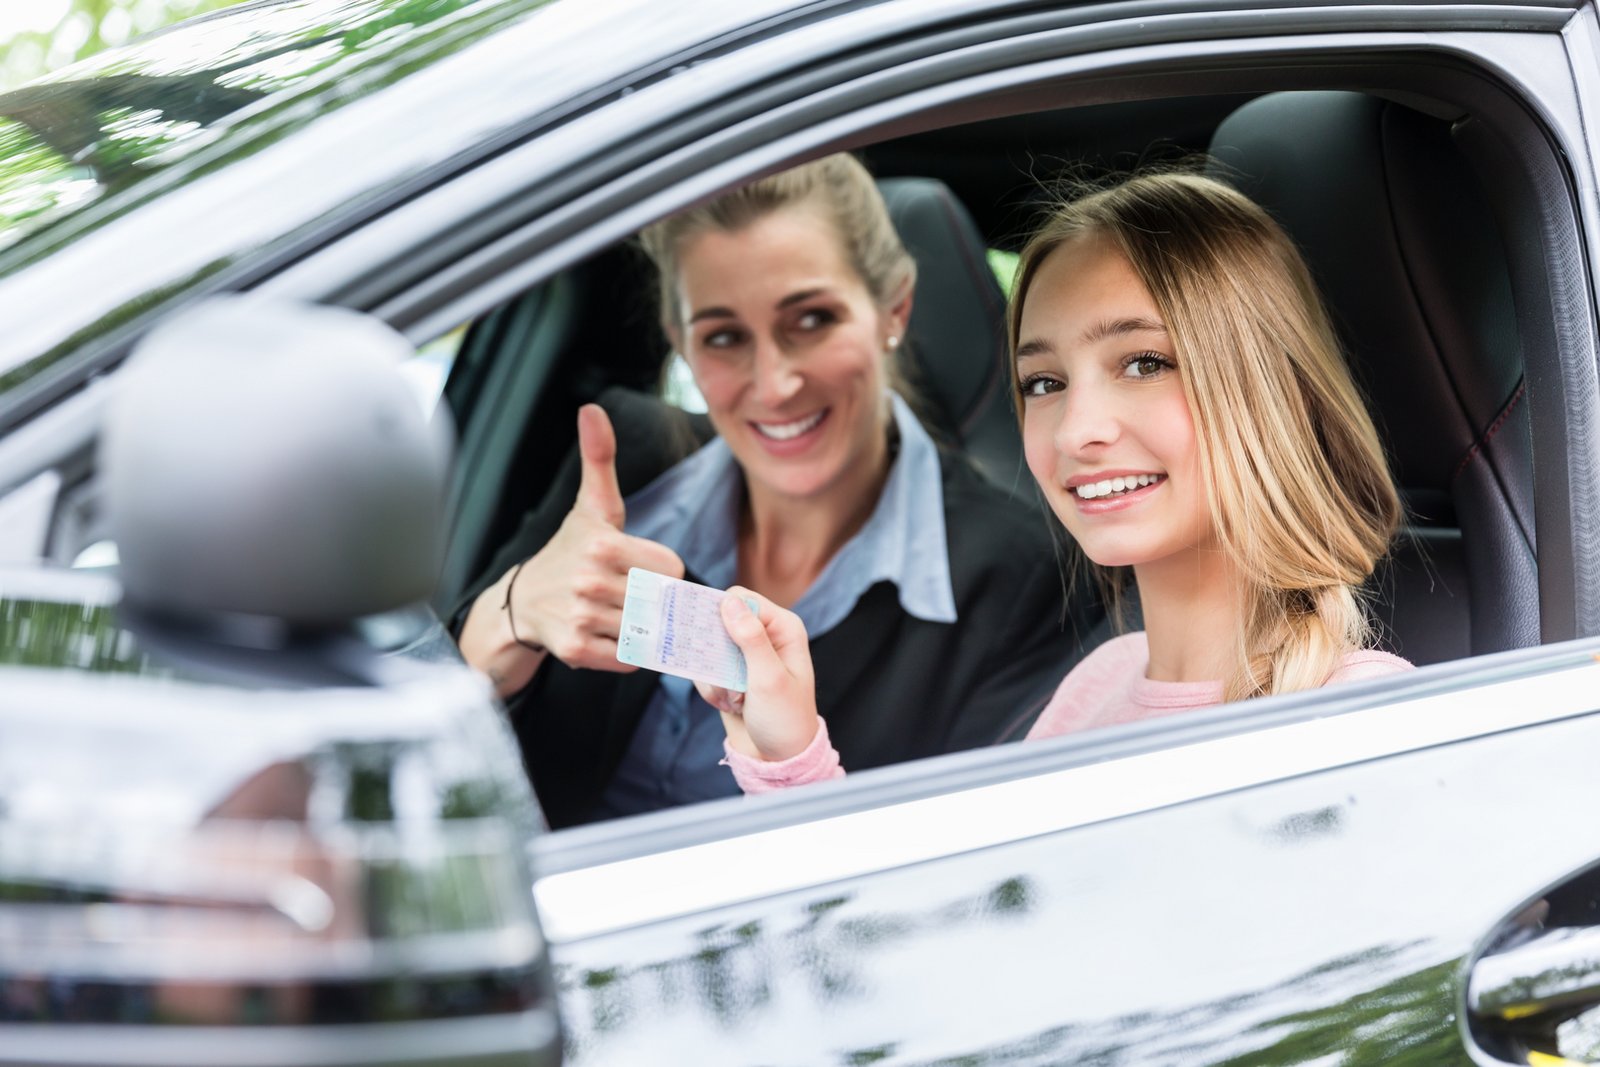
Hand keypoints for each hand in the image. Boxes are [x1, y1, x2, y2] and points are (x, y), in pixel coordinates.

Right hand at [461, 404, 684, 689]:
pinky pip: (629, 659)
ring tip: (614, 612)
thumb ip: (599, 458)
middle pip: (662, 601)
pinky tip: (605, 633)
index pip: (673, 569)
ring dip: (639, 627)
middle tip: (624, 592)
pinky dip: (625, 653)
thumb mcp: (591, 505)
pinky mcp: (576, 649)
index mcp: (604, 542)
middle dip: (651, 600)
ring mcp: (583, 616)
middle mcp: (591, 580)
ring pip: (647, 630)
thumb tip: (591, 408)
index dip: (660, 570)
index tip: (634, 565)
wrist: (523, 600)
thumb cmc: (570, 549)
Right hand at [696, 588, 818, 761]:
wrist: (779, 760)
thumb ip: (750, 638)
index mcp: (782, 628)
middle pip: (719, 620)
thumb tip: (729, 601)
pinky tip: (730, 705)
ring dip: (713, 676)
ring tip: (734, 697)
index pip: (742, 599)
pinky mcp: (730, 674)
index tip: (710, 637)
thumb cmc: (785, 720)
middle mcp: (765, 636)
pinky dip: (711, 689)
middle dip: (714, 651)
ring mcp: (746, 656)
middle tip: (721, 674)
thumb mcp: (769, 678)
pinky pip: (705, 670)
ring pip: (708, 648)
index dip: (721, 613)